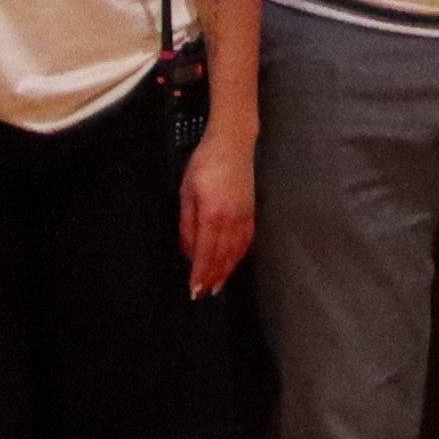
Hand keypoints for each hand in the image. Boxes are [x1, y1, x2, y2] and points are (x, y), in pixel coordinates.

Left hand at [180, 120, 256, 297]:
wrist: (232, 143)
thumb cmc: (205, 163)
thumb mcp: (187, 192)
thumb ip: (187, 224)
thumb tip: (187, 250)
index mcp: (212, 214)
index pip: (206, 252)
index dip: (200, 274)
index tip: (195, 289)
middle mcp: (231, 219)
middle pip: (222, 256)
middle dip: (213, 278)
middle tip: (204, 294)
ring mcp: (244, 216)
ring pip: (235, 252)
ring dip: (226, 271)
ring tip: (218, 286)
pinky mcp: (251, 211)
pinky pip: (246, 240)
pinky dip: (239, 255)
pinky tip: (233, 262)